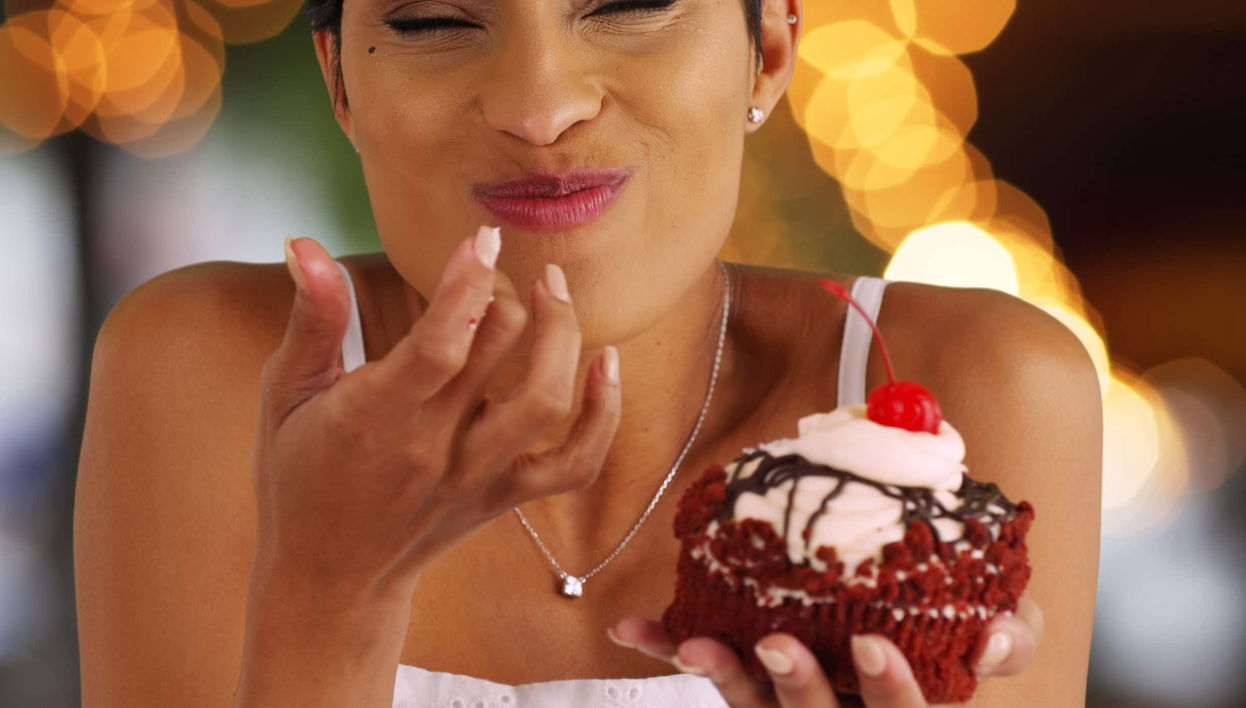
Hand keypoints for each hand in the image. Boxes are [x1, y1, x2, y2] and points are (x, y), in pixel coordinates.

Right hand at [252, 227, 621, 600]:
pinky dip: (605, 416)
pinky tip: (606, 365)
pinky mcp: (505, 496)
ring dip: (563, 335)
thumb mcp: (285, 395)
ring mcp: (477, 475)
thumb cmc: (298, 477)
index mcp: (375, 416)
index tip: (483, 239)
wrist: (331, 579)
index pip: (439, 343)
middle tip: (497, 263)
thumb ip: (311, 320)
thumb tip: (301, 242)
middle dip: (508, 291)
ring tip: (554, 289)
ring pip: (546, 400)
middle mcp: (434, 446)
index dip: (468, 284)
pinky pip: (575, 464)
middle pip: (498, 352)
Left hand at [608, 594, 1043, 707]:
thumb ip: (1011, 637)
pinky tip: (629, 629)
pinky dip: (666, 649)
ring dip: (723, 674)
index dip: (890, 691)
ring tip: (693, 642)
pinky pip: (709, 670)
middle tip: (775, 643)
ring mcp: (790, 702)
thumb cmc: (959, 626)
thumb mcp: (1005, 629)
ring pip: (754, 706)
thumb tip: (991, 640)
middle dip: (796, 687)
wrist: (897, 605)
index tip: (872, 646)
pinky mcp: (750, 681)